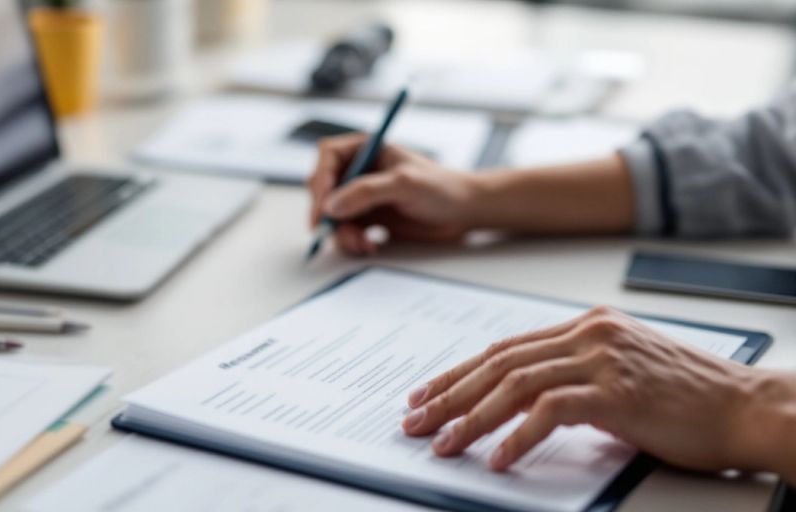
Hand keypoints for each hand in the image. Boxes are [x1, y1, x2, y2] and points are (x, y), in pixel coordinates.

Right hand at [306, 134, 482, 255]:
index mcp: (364, 148)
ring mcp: (360, 196)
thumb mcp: (404, 183)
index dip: (320, 181)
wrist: (462, 212)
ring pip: (331, 215)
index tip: (323, 207)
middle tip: (332, 232)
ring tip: (363, 243)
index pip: (328, 158)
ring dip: (341, 233)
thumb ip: (366, 192)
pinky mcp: (366, 218)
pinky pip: (345, 231)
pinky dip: (352, 241)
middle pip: (323, 189)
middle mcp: (358, 170)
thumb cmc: (441, 187)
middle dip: (327, 214)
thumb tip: (332, 206)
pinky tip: (370, 245)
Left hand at [400, 306, 795, 479]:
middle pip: (499, 362)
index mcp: (586, 325)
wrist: (748, 408)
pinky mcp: (617, 390)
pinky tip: (498, 457)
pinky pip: (550, 410)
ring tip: (444, 443)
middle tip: (416, 420)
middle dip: (450, 394)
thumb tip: (522, 406)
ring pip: (515, 383)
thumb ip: (575, 378)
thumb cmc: (689, 399)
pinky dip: (518, 435)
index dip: (459, 372)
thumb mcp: (621, 375)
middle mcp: (589, 333)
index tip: (427, 394)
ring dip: (471, 417)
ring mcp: (603, 357)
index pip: (504, 347)